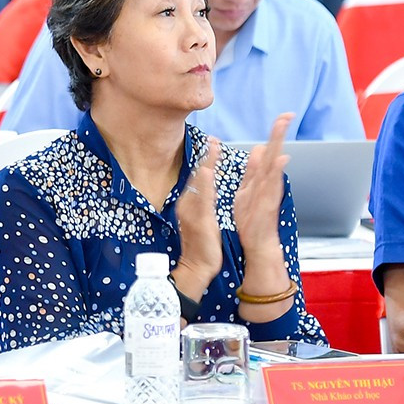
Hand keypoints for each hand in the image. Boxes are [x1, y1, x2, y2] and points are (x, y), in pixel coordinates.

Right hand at [172, 137, 222, 293]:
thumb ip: (202, 203)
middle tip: (213, 137)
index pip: (200, 177)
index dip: (206, 159)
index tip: (213, 142)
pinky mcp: (199, 219)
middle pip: (198, 175)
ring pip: (200, 183)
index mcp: (191, 202)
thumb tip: (204, 191)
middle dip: (206, 155)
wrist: (196, 267)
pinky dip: (205, 185)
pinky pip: (203, 200)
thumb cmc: (201, 244)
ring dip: (207, 163)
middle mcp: (189, 203)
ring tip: (213, 147)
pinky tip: (208, 172)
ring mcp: (193, 211)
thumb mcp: (201, 219)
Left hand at [232, 114, 292, 256]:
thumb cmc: (252, 219)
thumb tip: (259, 149)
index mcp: (260, 178)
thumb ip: (253, 171)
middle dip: (279, 134)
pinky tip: (281, 159)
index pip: (268, 151)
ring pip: (275, 166)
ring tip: (283, 129)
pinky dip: (276, 172)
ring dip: (279, 147)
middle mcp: (267, 183)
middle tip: (287, 116)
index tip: (283, 117)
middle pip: (274, 154)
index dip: (274, 134)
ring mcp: (269, 193)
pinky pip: (272, 185)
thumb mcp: (248, 190)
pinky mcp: (268, 204)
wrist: (257, 243)